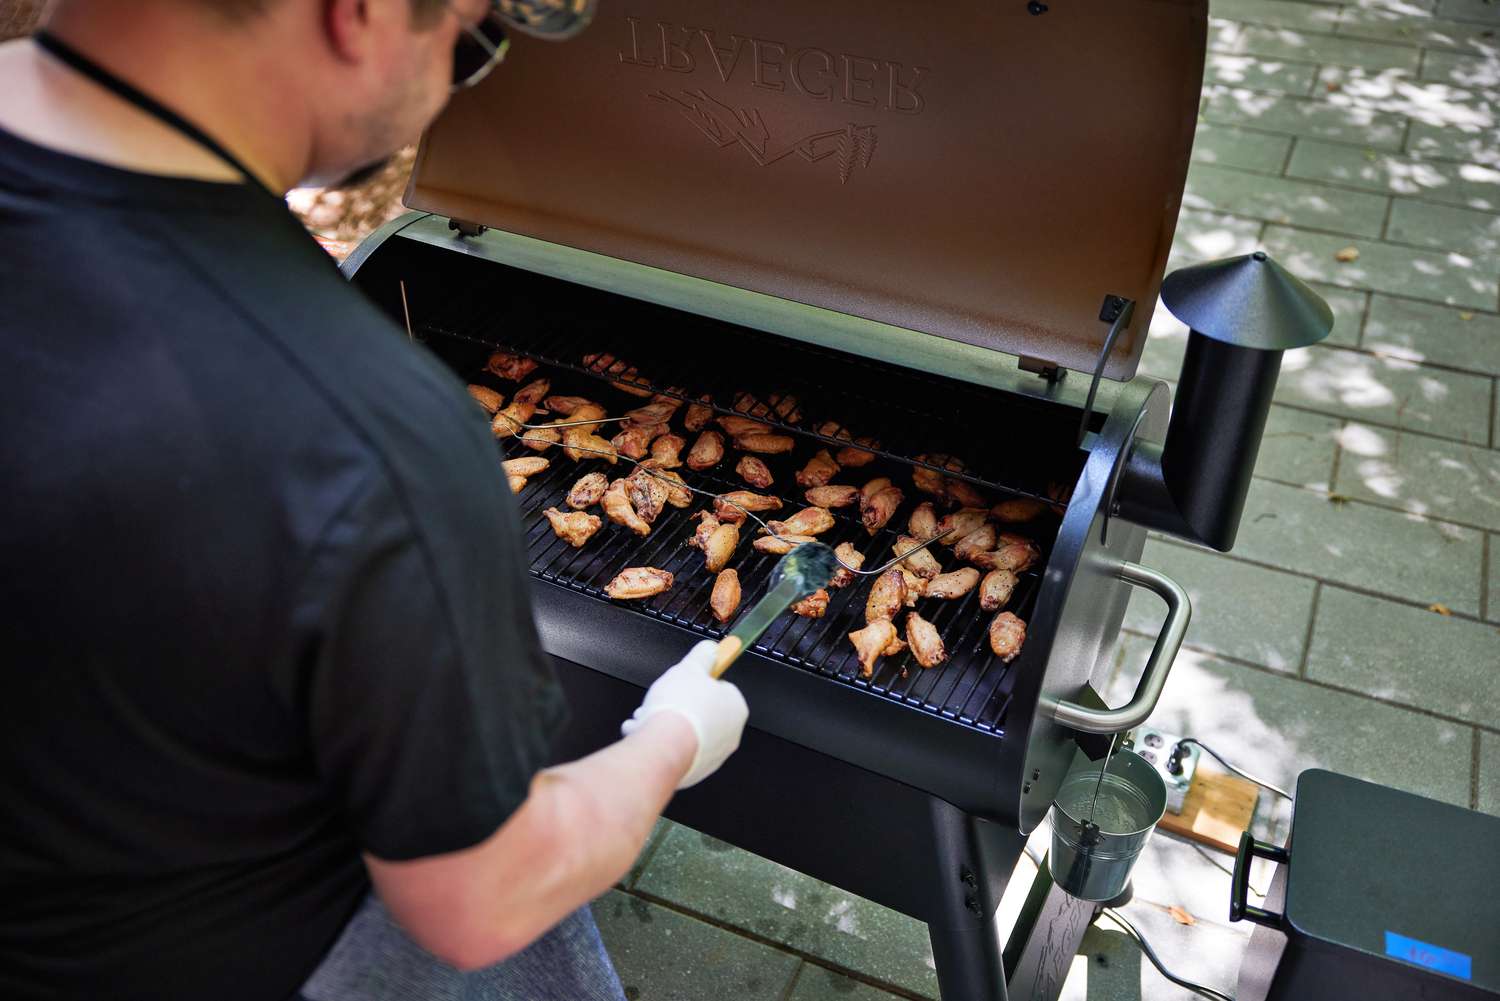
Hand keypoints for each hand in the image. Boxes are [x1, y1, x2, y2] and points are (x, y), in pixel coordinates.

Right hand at [621, 640, 747, 787]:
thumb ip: (702, 656)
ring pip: (686, 731)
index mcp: (735, 707)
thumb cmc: (680, 708)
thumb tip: (710, 649)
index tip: (687, 681)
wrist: (664, 746)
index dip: (699, 683)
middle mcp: (729, 734)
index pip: (721, 688)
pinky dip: (662, 742)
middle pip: (701, 711)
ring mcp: (713, 755)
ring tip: (650, 717)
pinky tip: (647, 734)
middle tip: (665, 699)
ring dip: (665, 723)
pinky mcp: (694, 771)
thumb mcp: (689, 668)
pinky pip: (676, 750)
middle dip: (678, 705)